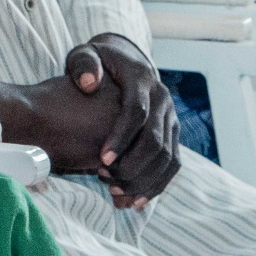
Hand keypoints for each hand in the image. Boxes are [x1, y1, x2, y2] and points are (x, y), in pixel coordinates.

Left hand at [0, 35, 179, 206]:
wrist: (126, 62)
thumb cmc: (99, 62)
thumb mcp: (86, 55)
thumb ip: (83, 64)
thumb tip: (89, 83)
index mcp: (142, 80)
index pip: (137, 112)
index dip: (121, 138)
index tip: (101, 159)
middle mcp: (163, 99)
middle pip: (156, 140)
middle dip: (132, 166)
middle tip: (106, 181)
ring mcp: (171, 117)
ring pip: (168, 156)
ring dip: (144, 180)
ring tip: (117, 193)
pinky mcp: (172, 133)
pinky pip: (172, 163)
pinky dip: (157, 184)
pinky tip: (136, 200)